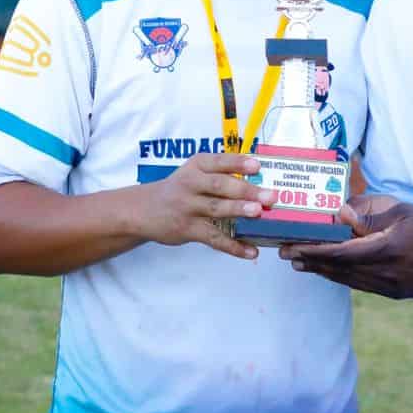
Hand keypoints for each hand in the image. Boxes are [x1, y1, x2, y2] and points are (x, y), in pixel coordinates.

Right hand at [136, 152, 276, 259]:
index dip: (238, 163)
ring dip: (238, 211)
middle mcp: (191, 184)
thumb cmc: (179, 189)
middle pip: (219, 185)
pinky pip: (213, 237)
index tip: (257, 166)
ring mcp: (188, 207)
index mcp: (196, 166)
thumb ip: (220, 174)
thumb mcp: (193, 172)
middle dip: (246, 190)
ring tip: (258, 213)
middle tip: (269, 196)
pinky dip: (233, 246)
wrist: (144, 209)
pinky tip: (250, 251)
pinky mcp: (187, 229)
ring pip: (216, 209)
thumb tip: (259, 183)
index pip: (219, 161)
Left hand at [279, 194, 412, 298]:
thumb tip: (341, 213)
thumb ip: (373, 216)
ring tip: (302, 266)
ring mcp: (392, 287)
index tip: (291, 247)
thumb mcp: (408, 213)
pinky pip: (364, 286)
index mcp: (387, 250)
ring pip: (349, 281)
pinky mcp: (399, 293)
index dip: (312, 251)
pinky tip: (334, 274)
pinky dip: (344, 279)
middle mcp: (386, 273)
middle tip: (286, 256)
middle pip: (339, 269)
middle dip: (311, 262)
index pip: (340, 252)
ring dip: (324, 273)